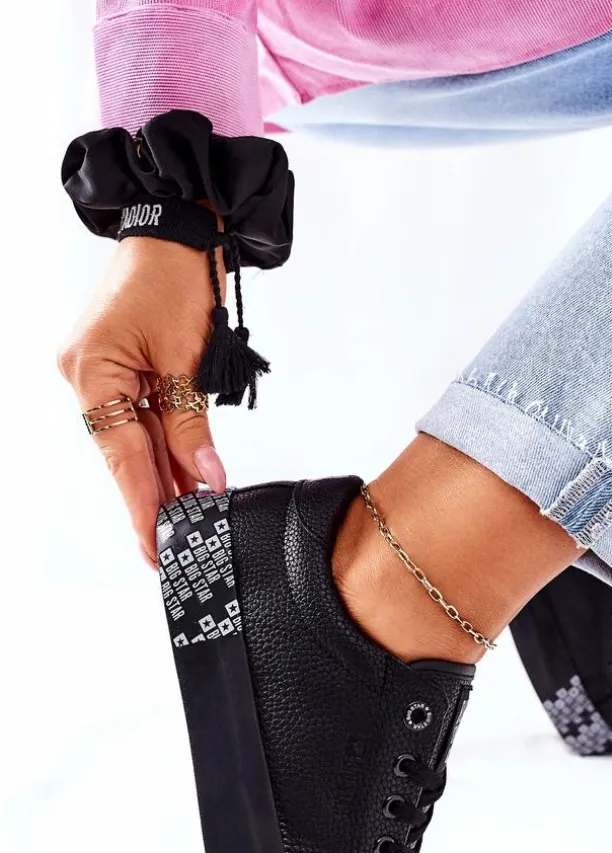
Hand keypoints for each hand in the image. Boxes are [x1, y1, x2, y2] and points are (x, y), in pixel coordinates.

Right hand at [58, 236, 226, 566]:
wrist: (176, 227)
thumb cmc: (176, 276)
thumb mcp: (189, 361)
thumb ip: (192, 426)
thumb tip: (206, 480)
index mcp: (92, 372)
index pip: (123, 454)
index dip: (143, 503)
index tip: (155, 545)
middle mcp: (86, 376)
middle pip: (124, 452)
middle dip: (153, 497)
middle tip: (170, 547)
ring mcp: (99, 372)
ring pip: (134, 439)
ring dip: (162, 474)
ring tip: (186, 519)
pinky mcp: (117, 367)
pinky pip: (140, 417)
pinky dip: (163, 445)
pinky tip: (181, 479)